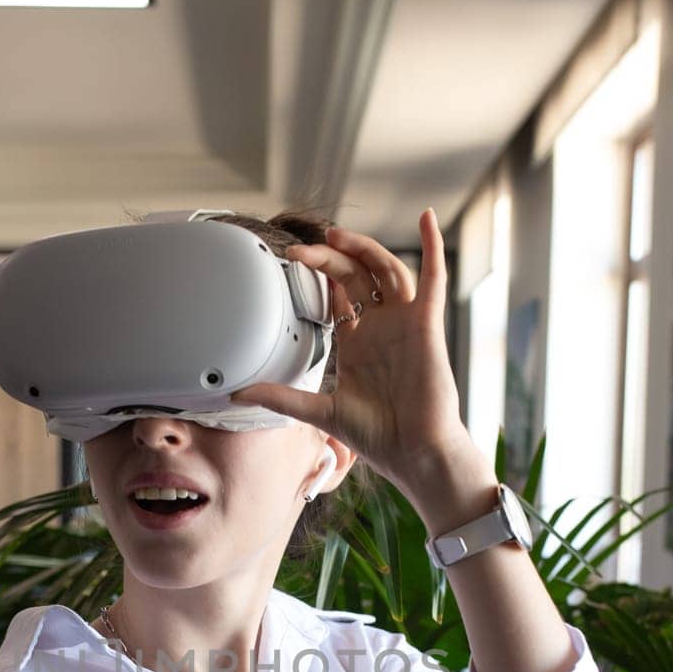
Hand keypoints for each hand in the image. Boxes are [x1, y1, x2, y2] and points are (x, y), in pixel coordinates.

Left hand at [230, 210, 473, 498]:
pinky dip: (433, 247)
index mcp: (359, 342)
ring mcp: (406, 323)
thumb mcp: (319, 411)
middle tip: (302, 250)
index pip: (339, 294)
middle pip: (357, 274)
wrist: (414, 452)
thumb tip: (239, 393)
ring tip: (335, 237)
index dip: (319, 274)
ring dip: (363, 248)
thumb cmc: (378, 436)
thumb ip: (281, 398)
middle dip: (331, 258)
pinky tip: (426, 219)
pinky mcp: (427, 325)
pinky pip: (433, 278)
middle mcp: (382, 327)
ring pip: (386, 270)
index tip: (291, 261)